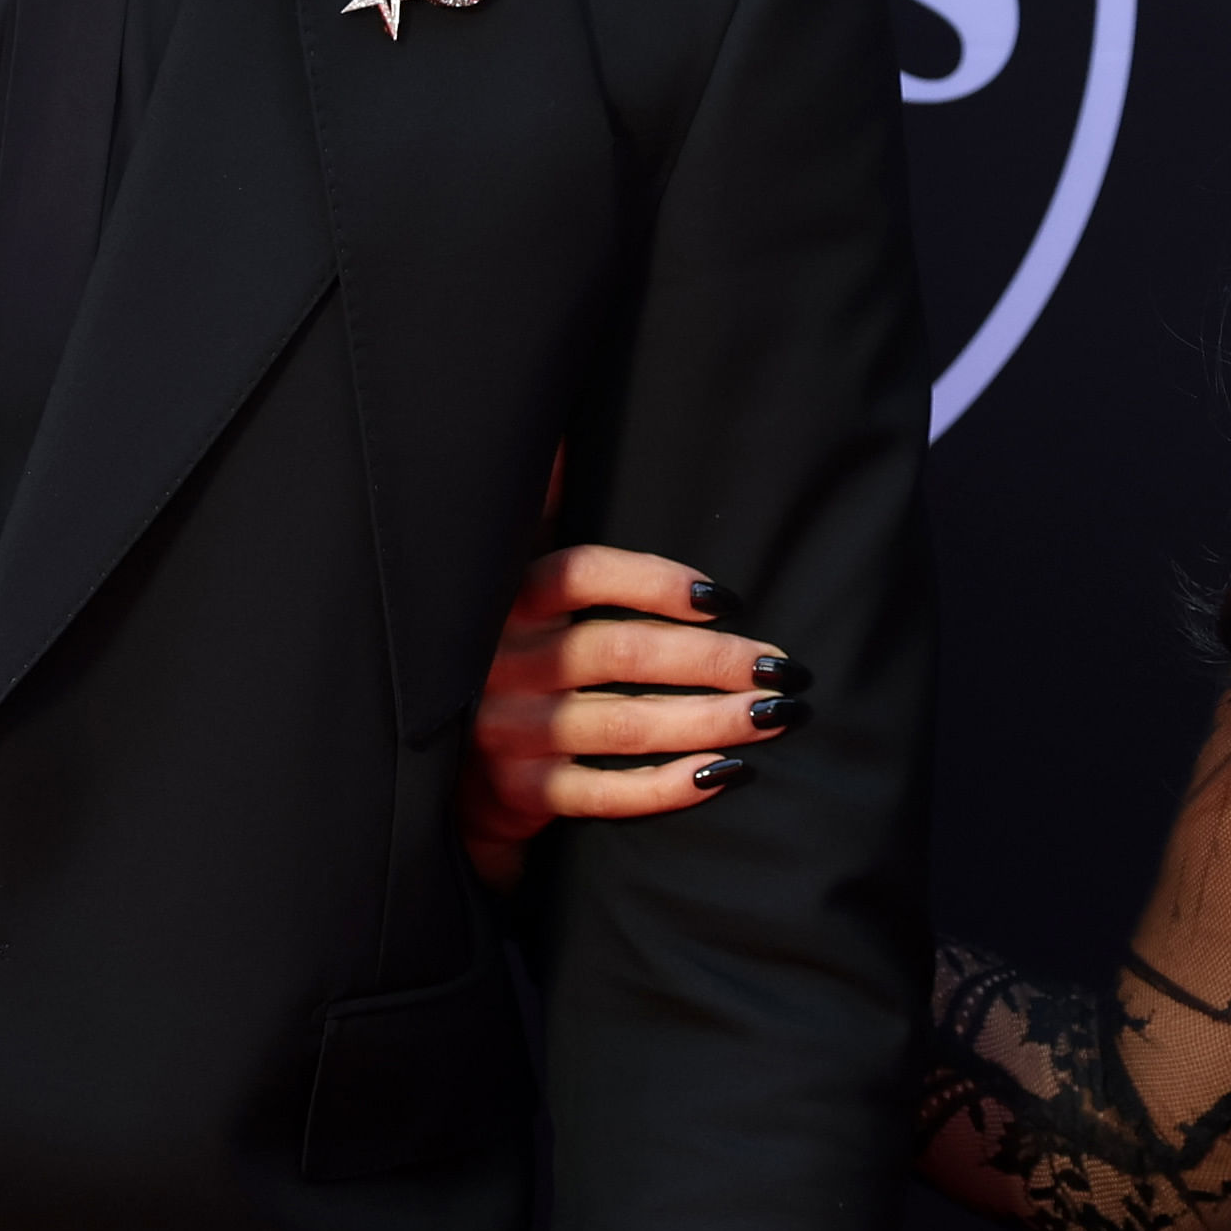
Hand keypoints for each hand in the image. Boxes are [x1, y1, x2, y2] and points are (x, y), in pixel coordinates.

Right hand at [457, 540, 803, 891]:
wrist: (446, 762)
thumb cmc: (506, 651)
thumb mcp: (510, 578)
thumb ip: (537, 511)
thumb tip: (561, 436)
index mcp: (505, 599)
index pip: (582, 576)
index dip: (656, 583)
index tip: (728, 600)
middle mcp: (500, 663)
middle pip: (622, 654)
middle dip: (715, 661)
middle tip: (784, 666)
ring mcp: (509, 733)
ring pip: (626, 725)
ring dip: (713, 721)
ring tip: (779, 714)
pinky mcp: (523, 794)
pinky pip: (609, 793)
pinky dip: (672, 787)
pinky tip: (728, 772)